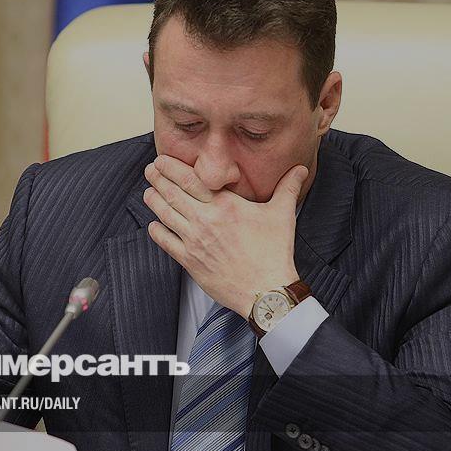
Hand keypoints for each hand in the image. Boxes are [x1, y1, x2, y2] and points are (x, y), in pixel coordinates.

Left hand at [143, 155, 306, 316]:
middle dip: (158, 179)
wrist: (266, 291)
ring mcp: (195, 241)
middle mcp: (206, 220)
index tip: (163, 160)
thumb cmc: (274, 254)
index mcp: (226, 205)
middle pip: (174, 193)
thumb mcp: (282, 215)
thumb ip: (287, 188)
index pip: (192, 179)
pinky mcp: (190, 261)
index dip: (173, 168)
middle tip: (150, 170)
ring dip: (154, 201)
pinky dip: (157, 232)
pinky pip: (166, 243)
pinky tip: (153, 225)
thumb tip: (301, 169)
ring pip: (166, 215)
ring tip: (148, 192)